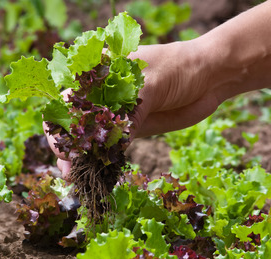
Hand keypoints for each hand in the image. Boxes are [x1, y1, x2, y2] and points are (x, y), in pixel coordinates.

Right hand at [44, 40, 221, 177]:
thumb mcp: (152, 84)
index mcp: (99, 74)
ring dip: (82, 159)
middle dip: (68, 147)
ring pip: (90, 138)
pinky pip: (111, 147)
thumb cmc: (179, 68)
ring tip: (78, 178)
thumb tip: (112, 143)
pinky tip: (94, 174)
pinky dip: (102, 161)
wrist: (209, 77)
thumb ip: (131, 111)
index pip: (67, 99)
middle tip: (70, 170)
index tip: (66, 147)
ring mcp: (115, 114)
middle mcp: (102, 95)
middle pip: (74, 123)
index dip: (61, 123)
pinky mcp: (130, 129)